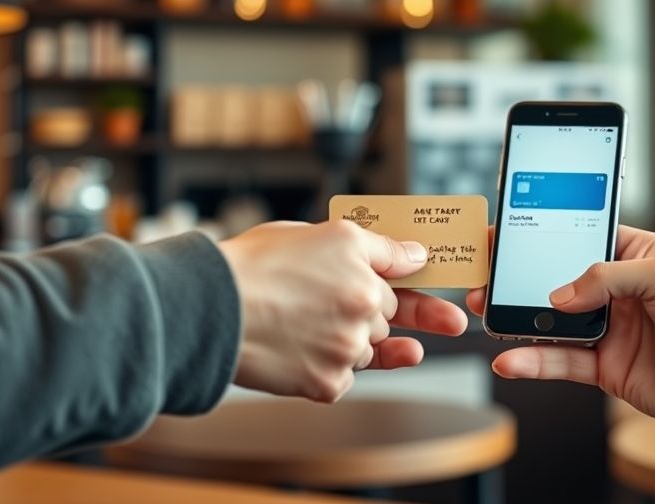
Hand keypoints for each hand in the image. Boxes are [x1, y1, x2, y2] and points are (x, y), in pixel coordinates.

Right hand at [220, 220, 466, 402]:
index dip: (408, 283)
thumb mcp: (314, 233)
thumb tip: (414, 256)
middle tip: (333, 311)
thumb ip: (373, 246)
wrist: (207, 310)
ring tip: (300, 325)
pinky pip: (344, 378)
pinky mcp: (329, 383)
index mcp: (360, 262)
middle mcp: (363, 304)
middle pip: (385, 315)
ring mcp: (347, 347)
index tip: (447, 308)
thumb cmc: (251, 267)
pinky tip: (296, 351)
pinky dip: (326, 369)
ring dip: (346, 342)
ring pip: (364, 348)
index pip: (401, 273)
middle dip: (368, 313)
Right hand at [466, 226, 654, 433]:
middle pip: (553, 279)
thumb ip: (607, 276)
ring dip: (514, 317)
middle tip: (482, 273)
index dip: (539, 234)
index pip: (575, 237)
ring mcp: (608, 330)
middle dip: (515, 277)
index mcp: (633, 255)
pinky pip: (559, 361)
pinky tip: (510, 360)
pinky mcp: (605, 367)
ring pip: (548, 321)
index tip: (504, 232)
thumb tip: (559, 295)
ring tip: (484, 311)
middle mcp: (615, 291)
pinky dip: (531, 362)